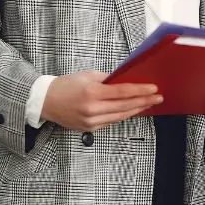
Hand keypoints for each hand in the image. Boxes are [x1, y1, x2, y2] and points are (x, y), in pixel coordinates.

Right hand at [41, 71, 162, 131]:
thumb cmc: (66, 85)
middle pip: (125, 106)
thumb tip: (126, 81)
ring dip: (136, 109)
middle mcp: (92, 109)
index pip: (122, 92)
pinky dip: (123, 115)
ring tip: (149, 103)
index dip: (140, 90)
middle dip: (144, 101)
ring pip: (120, 116)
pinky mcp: (90, 129)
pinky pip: (111, 121)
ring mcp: (91, 121)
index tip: (153, 88)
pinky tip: (132, 110)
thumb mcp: (87, 75)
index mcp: (91, 92)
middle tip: (158, 97)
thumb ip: (107, 79)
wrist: (46, 101)